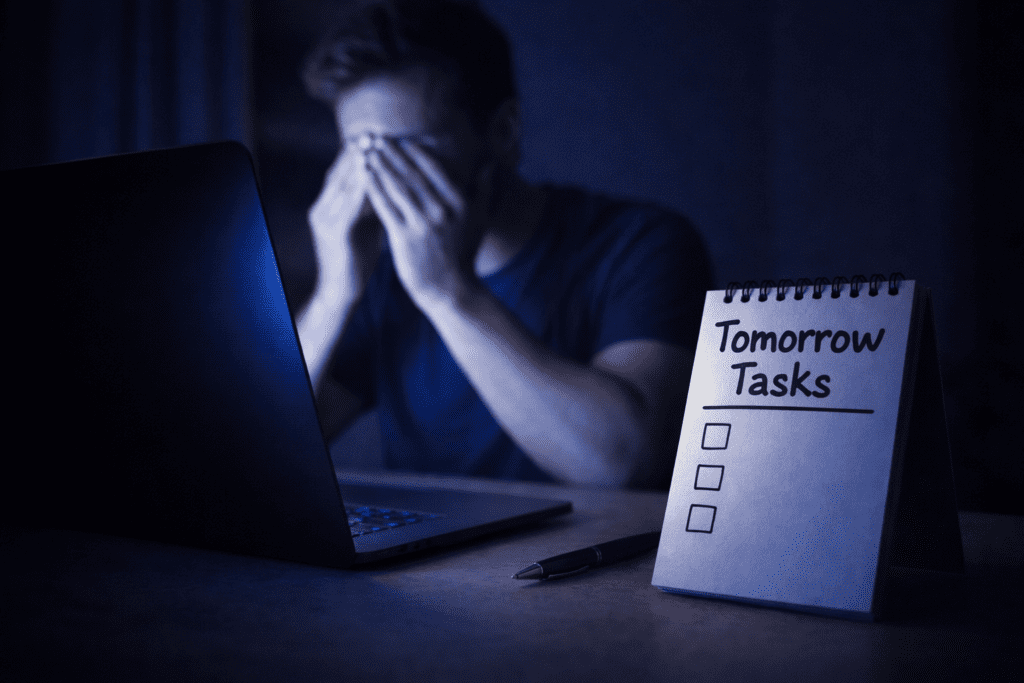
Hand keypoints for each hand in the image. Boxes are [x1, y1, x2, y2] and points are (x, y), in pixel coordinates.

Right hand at [307, 145, 382, 293]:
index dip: (358, 152)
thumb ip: (370, 202)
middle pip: (340, 172)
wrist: (342, 291)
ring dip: (358, 163)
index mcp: (329, 205)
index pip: (342, 171)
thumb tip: (390, 179)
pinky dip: (360, 187)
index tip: (376, 134)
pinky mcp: (334, 233)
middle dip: (357, 151)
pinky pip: (348, 205)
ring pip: (343, 184)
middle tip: (375, 131)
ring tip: (373, 144)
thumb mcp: (364, 224)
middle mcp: (322, 208)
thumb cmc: (357, 258)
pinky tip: (373, 174)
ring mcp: (325, 219)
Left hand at [364, 138, 493, 307]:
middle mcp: (441, 210)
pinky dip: (373, 189)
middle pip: (411, 174)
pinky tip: (362, 176)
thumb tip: (490, 164)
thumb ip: (484, 190)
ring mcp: (422, 224)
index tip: (399, 139)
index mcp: (459, 202)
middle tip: (374, 136)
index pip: (433, 169)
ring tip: (364, 151)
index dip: (414, 152)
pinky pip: (385, 207)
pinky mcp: (404, 238)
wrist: (451, 290)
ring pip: (396, 187)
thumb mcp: (480, 220)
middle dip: (391, 153)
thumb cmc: (464, 254)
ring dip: (379, 166)